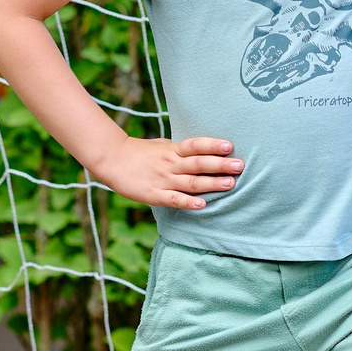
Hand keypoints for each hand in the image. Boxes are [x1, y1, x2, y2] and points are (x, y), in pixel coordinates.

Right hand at [87, 134, 243, 209]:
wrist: (111, 160)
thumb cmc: (140, 153)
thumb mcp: (161, 145)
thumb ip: (180, 149)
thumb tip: (201, 149)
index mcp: (172, 150)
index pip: (195, 145)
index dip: (212, 145)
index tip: (230, 145)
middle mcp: (170, 164)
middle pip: (198, 163)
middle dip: (220, 165)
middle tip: (240, 166)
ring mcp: (163, 180)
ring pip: (190, 182)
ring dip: (211, 183)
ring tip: (230, 184)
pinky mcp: (154, 195)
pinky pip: (174, 199)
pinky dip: (188, 202)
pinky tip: (202, 205)